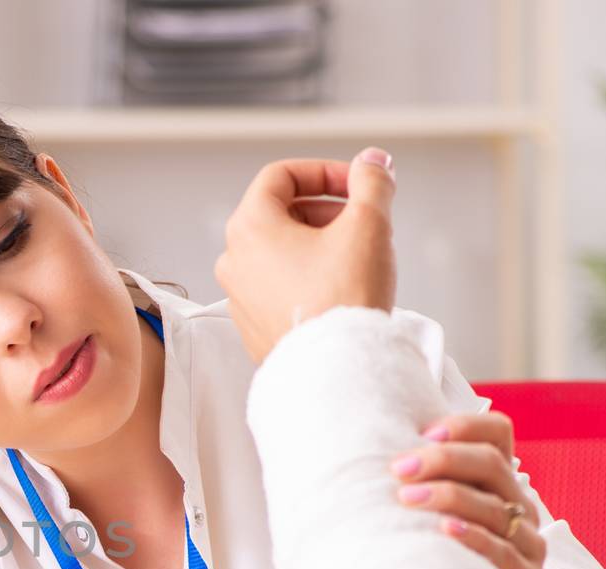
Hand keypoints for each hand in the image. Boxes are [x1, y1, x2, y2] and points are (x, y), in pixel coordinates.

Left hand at [214, 148, 398, 361]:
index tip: (359, 185)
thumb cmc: (343, 298)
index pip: (282, 176)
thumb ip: (371, 182)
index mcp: (248, 227)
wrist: (336, 369)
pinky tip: (340, 290)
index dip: (326, 171)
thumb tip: (373, 162)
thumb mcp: (368, 224)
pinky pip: (279, 286)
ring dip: (320, 243)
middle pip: (280, 213)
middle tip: (364, 221)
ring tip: (357, 257)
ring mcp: (239, 296)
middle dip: (327, 209)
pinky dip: (307, 276)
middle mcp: (233, 260)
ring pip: (280, 251)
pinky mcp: (253, 326)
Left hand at [392, 410, 544, 568]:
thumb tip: (370, 460)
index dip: (465, 425)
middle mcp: (519, 507)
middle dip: (444, 460)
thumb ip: (419, 488)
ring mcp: (528, 543)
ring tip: (407, 499)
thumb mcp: (433, 519)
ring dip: (449, 496)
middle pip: (492, 464)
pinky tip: (444, 530)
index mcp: (499, 483)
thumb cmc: (442, 564)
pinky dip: (473, 537)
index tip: (423, 434)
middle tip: (400, 469)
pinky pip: (504, 552)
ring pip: (496, 507)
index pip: (498, 433)